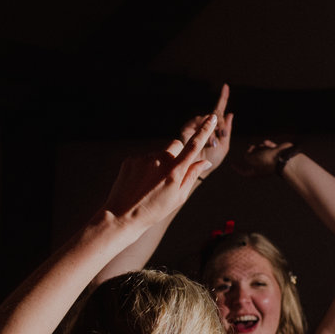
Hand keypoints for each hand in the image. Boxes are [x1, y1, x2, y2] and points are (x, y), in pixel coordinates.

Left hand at [103, 89, 230, 229]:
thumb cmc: (155, 210)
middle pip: (175, 145)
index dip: (204, 131)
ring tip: (150, 184)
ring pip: (158, 154)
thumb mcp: (179, 197)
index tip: (211, 118)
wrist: (123, 216)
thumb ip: (192, 175)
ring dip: (158, 164)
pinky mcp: (131, 159)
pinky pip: (144, 158)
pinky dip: (145, 167)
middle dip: (176, 155)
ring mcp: (144, 158)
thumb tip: (205, 162)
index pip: (193, 146)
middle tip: (170, 175)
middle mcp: (160, 160)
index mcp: (175, 171)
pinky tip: (140, 183)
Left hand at [231, 139, 292, 179]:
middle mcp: (263, 168)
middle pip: (253, 160)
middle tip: (252, 147)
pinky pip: (269, 148)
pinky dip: (267, 145)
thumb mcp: (252, 159)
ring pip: (261, 152)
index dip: (237, 169)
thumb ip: (247, 156)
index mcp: (257, 172)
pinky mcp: (276, 155)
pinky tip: (267, 143)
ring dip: (260, 147)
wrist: (283, 157)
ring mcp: (270, 161)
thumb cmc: (267, 160)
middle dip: (252, 152)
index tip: (232, 164)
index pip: (244, 172)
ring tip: (262, 146)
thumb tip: (249, 153)